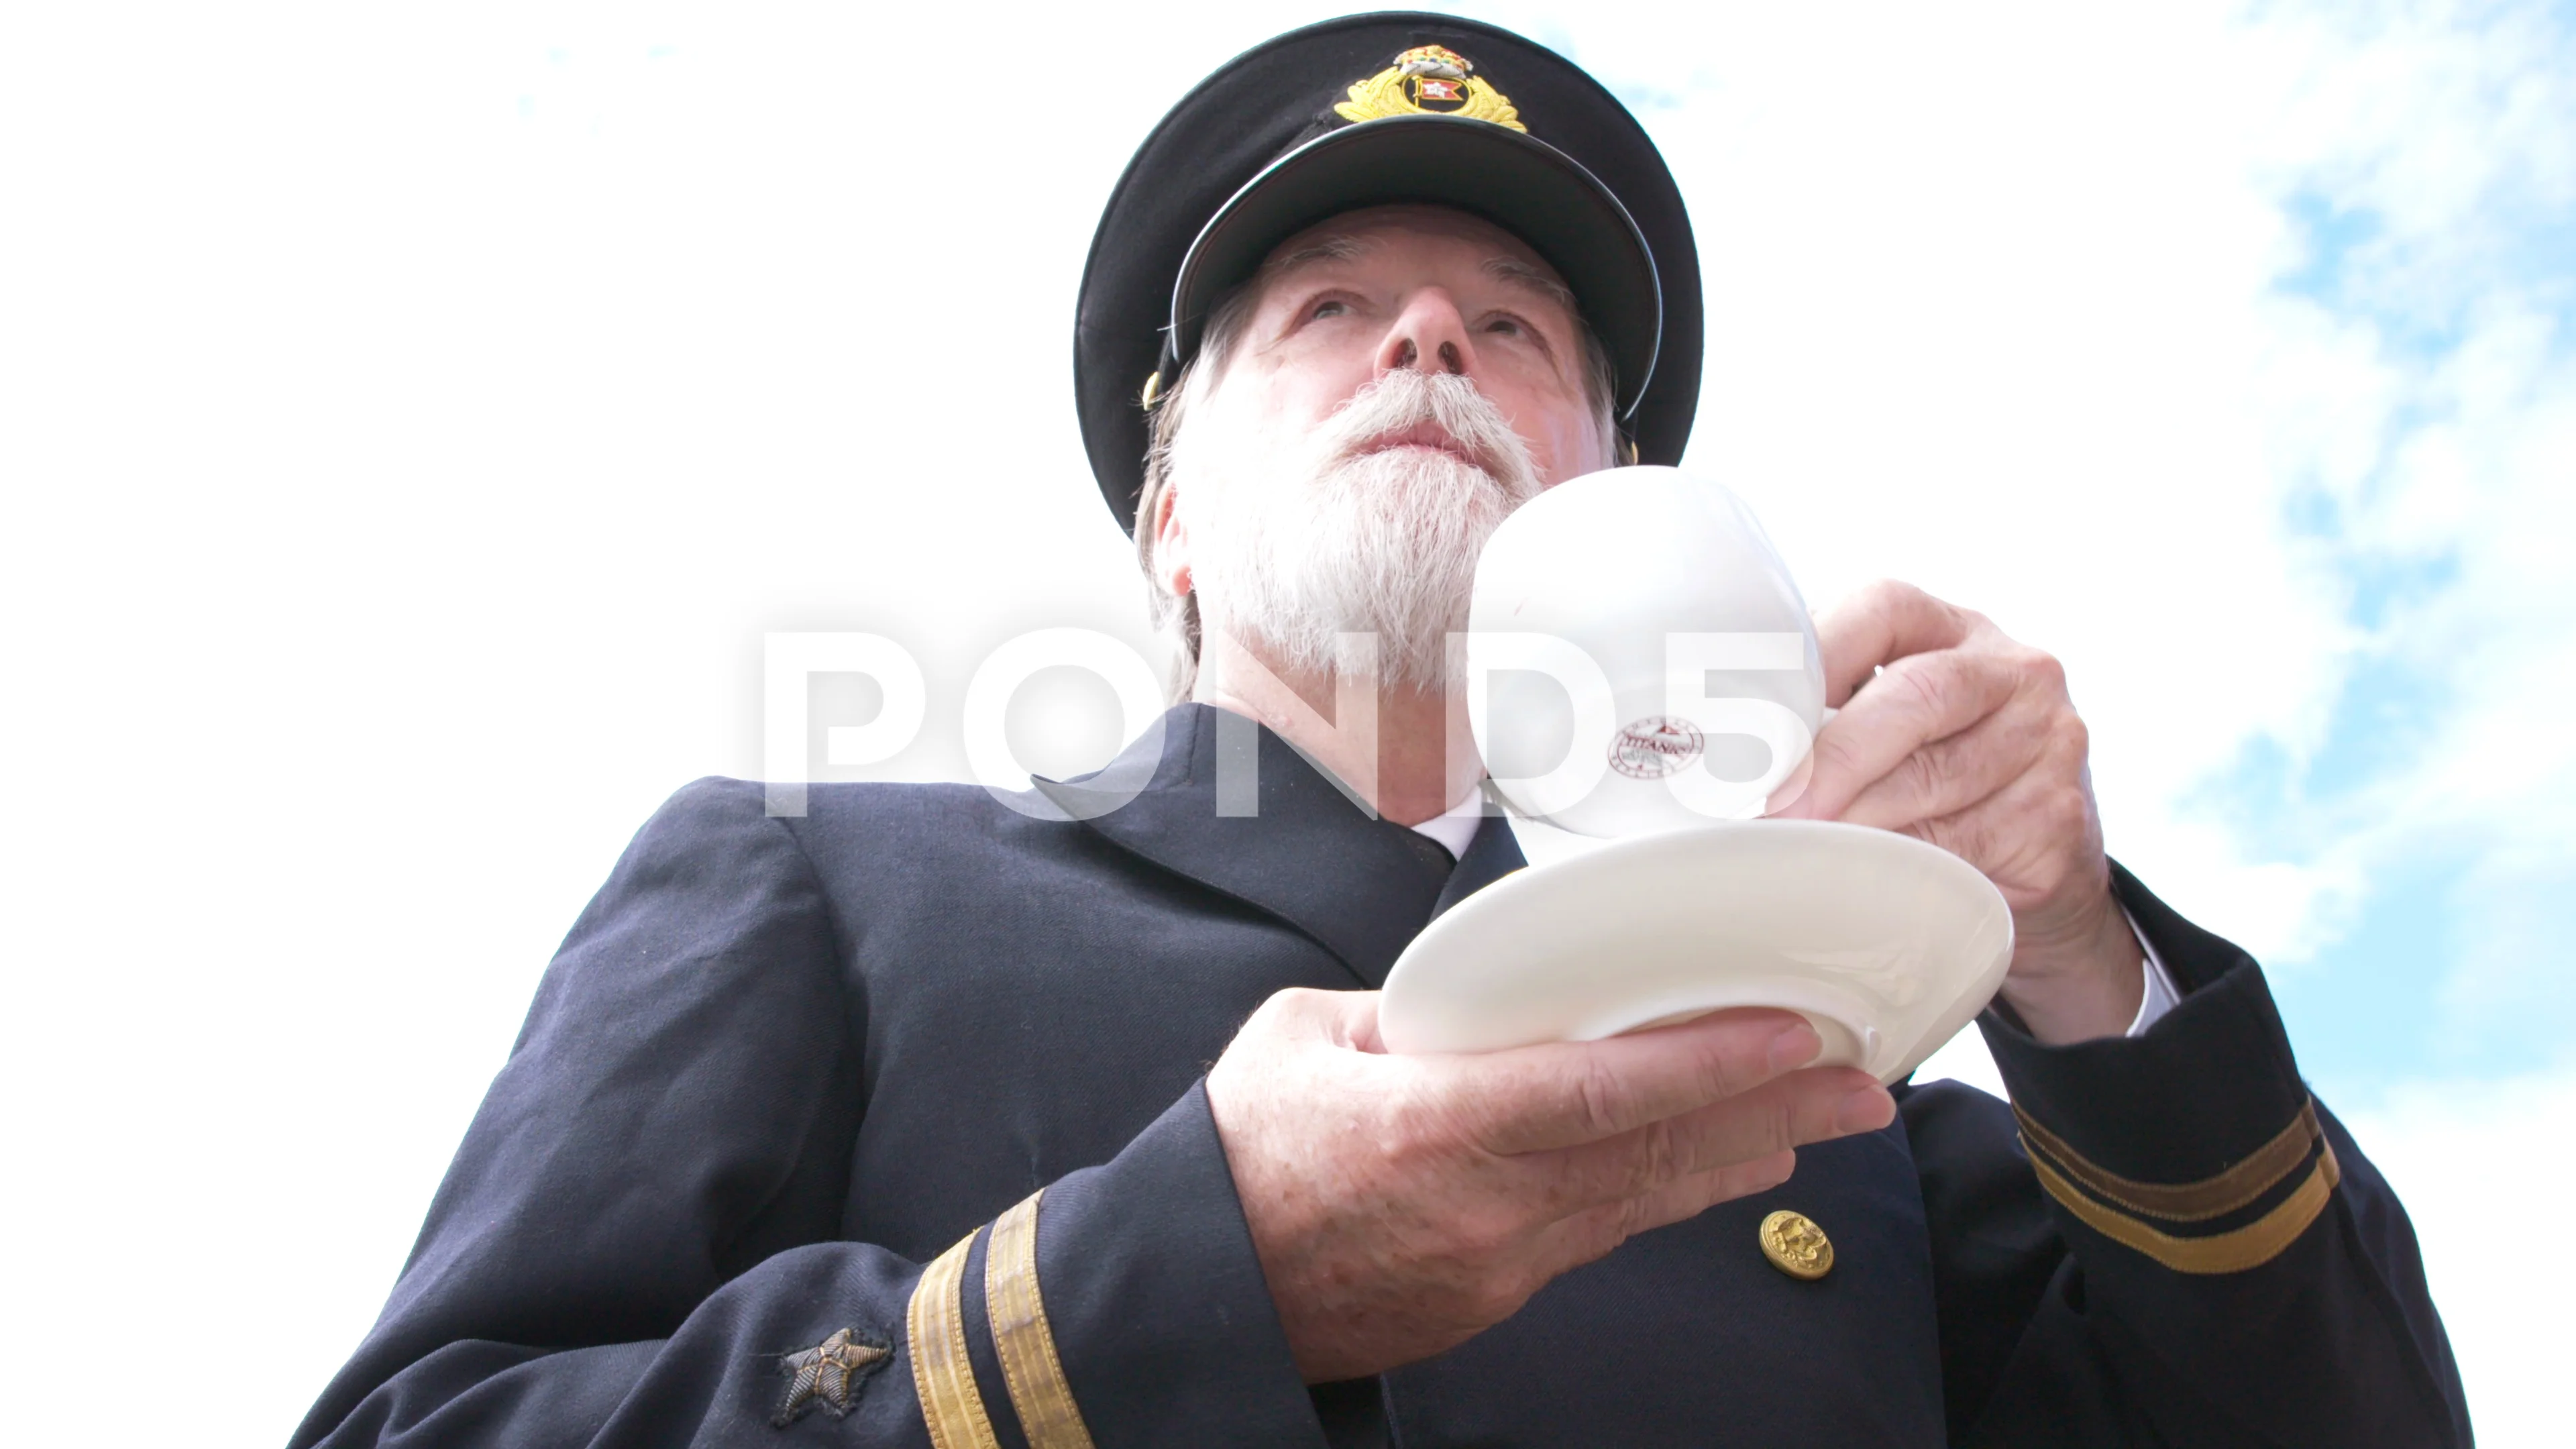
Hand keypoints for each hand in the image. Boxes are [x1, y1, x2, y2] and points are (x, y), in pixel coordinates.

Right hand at [1204, 988, 1891, 1382]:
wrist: (1203, 1288)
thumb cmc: (1240, 1153)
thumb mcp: (1303, 1037)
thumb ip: (1409, 1010)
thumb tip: (1492, 990)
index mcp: (1430, 1124)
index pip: (1599, 1093)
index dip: (1706, 1064)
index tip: (1790, 1036)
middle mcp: (1483, 1201)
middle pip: (1654, 1151)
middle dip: (1770, 1112)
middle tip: (1862, 1083)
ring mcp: (1498, 1260)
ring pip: (1645, 1199)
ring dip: (1742, 1155)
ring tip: (1826, 1120)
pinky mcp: (1498, 1292)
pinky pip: (1605, 1232)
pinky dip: (1675, 1193)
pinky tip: (1730, 1168)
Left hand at [1770, 579, 2143, 1042]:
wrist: (2043, 862)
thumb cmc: (1937, 777)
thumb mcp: (1891, 722)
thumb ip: (1828, 711)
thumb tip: (1720, 747)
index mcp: (1956, 629)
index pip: (1884, 609)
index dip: (1815, 655)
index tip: (1759, 716)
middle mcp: (2016, 671)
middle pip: (1917, 694)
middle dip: (1834, 754)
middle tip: (1773, 804)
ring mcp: (2051, 741)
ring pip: (1937, 777)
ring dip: (1858, 818)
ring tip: (1799, 845)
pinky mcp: (2058, 818)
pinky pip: (1965, 843)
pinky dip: (1903, 864)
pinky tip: (1864, 878)